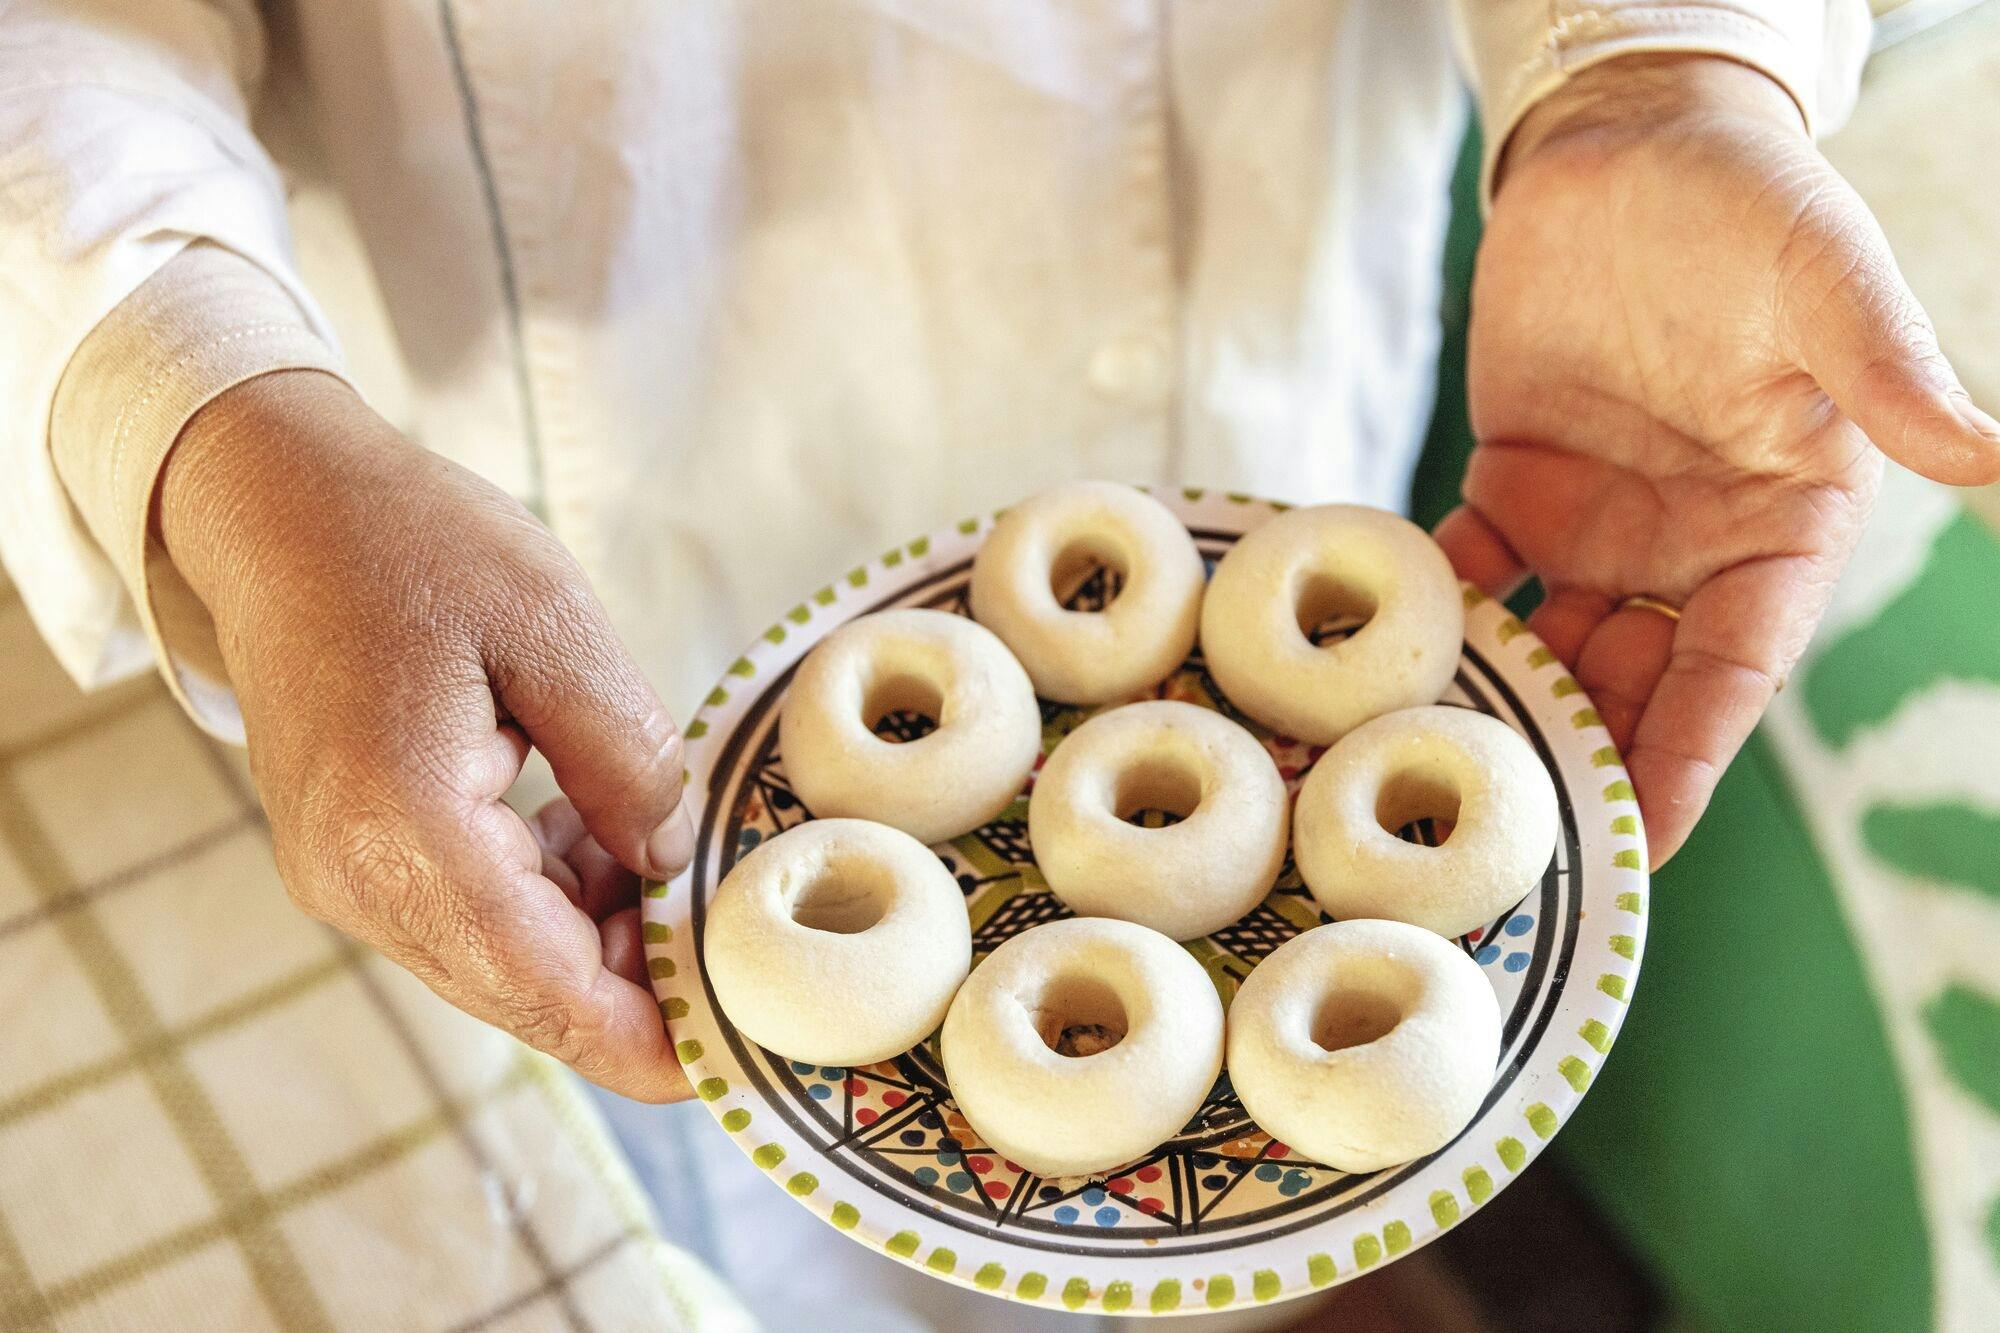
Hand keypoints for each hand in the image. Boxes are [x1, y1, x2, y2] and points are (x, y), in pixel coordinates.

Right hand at [160, 371, 692, 1100]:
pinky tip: (598, 834)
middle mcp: (355, 882)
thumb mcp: (557, 630)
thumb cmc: (414, 543)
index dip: (644, 1036)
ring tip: (671, 862)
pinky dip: (546, 899)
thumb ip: (627, 763)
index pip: (543, 988)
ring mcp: (341, 877)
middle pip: (523, 992)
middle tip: (730, 941)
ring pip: (498, 962)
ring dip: (594, 936)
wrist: (277, 501)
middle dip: (634, 987)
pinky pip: (466, 918)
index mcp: (402, 831)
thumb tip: (673, 868)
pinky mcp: (348, 858)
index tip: (727, 1057)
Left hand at [1438, 54, 1999, 865]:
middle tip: (1519, 841)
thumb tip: (1991, 456)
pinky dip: (1434, 619)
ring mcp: (1596, 524)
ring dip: (1506, 708)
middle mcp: (1689, 544)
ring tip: (1438, 779)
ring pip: (1551, 647)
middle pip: (1636, 682)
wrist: (1633, 142)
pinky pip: (1471, 574)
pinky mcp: (1512, 486)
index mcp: (1782, 524)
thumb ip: (1887, 376)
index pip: (1737, 666)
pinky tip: (1383, 666)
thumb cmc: (1751, 204)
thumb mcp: (1826, 285)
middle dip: (1588, 760)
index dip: (1693, 753)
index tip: (1650, 838)